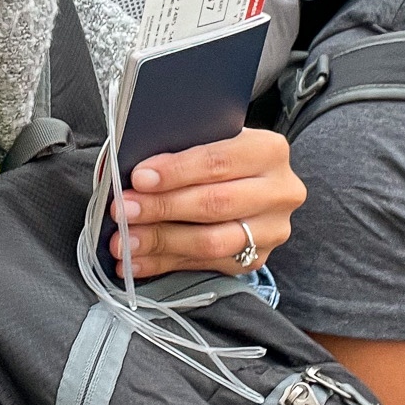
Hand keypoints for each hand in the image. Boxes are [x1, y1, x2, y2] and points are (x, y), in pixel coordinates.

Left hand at [113, 127, 303, 279]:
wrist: (251, 181)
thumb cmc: (219, 155)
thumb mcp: (209, 139)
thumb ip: (179, 149)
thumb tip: (130, 170)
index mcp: (269, 150)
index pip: (218, 161)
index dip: (176, 171)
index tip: (139, 179)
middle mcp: (280, 192)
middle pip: (215, 204)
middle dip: (162, 208)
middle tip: (124, 211)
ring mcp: (272, 230)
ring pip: (212, 242)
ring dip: (161, 242)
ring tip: (124, 242)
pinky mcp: (256, 259)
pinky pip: (205, 266)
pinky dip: (165, 264)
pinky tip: (136, 262)